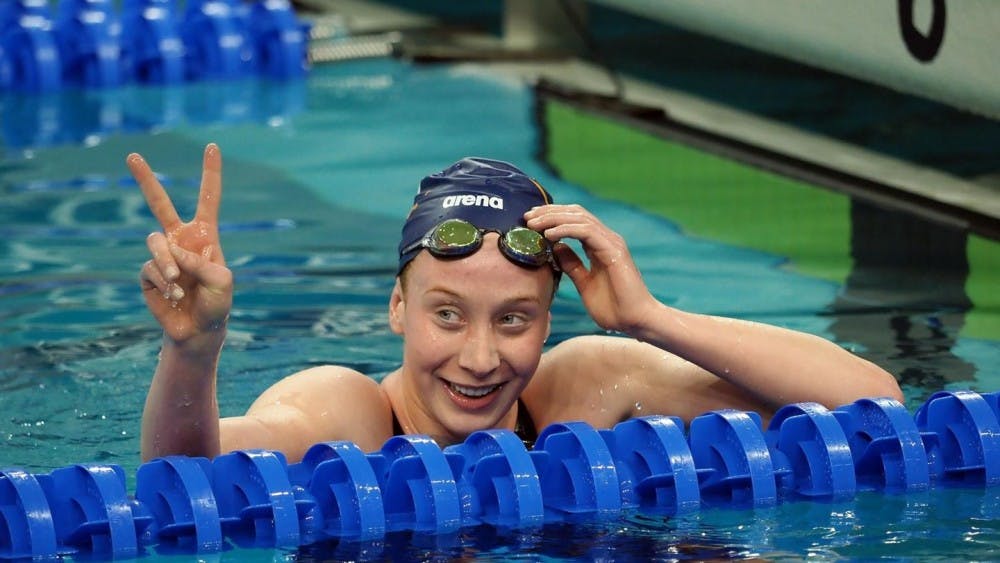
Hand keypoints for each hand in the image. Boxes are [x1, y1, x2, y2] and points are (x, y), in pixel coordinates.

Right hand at [129, 143, 232, 350]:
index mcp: (205, 234)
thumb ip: (200, 262)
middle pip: (159, 203)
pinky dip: (163, 283)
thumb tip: (170, 252)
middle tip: (131, 155)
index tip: (212, 146)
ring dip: (167, 264)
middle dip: (145, 179)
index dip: (210, 173)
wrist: (199, 330)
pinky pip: (151, 269)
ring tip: (177, 284)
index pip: (208, 198)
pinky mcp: (148, 274)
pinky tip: (174, 297)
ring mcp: (163, 255)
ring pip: (155, 242)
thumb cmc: (217, 303)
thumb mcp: (221, 280)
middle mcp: (181, 239)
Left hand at [525, 204, 657, 333]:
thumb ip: (572, 265)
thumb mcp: (584, 283)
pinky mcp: (614, 250)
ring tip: (533, 224)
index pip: (574, 220)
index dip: (552, 216)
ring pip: (579, 218)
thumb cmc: (614, 307)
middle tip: (527, 216)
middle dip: (549, 212)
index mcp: (599, 245)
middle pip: (575, 213)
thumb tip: (556, 248)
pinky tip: (549, 235)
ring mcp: (611, 242)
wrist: (635, 320)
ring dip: (553, 218)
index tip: (530, 220)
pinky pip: (586, 232)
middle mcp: (607, 239)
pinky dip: (566, 230)